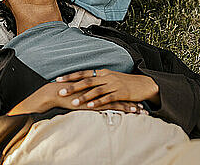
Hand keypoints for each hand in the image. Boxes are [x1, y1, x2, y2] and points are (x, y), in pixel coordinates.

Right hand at [7, 81, 147, 116]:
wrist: (55, 92)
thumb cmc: (66, 93)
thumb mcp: (79, 93)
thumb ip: (87, 94)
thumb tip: (92, 98)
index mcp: (97, 85)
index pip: (115, 90)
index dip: (126, 95)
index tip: (135, 100)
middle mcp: (100, 88)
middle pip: (120, 95)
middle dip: (132, 102)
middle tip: (143, 107)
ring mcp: (98, 95)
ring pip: (119, 101)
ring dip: (131, 107)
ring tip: (142, 112)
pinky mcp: (94, 103)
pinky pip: (110, 107)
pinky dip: (121, 110)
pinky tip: (129, 114)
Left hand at [54, 69, 159, 109]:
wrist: (143, 84)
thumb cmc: (125, 83)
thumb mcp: (111, 79)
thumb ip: (99, 81)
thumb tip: (84, 84)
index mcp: (102, 72)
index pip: (83, 73)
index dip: (70, 76)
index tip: (58, 79)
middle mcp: (106, 76)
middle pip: (87, 80)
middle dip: (72, 86)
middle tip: (60, 91)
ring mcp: (113, 84)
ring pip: (95, 90)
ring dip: (83, 96)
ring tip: (72, 103)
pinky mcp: (120, 93)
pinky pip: (107, 98)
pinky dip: (97, 102)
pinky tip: (90, 107)